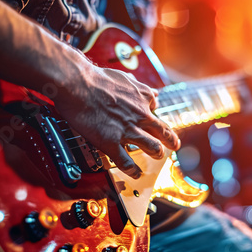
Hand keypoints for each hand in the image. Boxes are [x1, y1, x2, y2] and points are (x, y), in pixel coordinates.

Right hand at [54, 63, 179, 178]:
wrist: (78, 84)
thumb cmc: (96, 78)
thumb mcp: (124, 77)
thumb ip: (138, 86)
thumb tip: (151, 92)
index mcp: (142, 98)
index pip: (155, 107)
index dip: (156, 114)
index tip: (155, 120)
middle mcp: (140, 115)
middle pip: (163, 131)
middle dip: (170, 140)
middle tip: (174, 145)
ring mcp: (127, 130)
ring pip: (152, 147)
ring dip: (157, 153)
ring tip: (157, 156)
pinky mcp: (112, 143)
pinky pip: (126, 162)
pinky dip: (133, 170)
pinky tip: (136, 173)